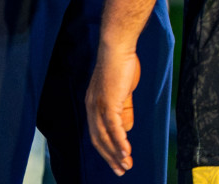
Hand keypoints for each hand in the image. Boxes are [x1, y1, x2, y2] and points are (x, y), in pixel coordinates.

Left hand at [86, 42, 140, 174]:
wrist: (117, 47)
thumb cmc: (121, 65)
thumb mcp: (122, 92)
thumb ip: (123, 110)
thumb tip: (126, 130)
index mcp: (92, 104)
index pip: (96, 133)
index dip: (106, 149)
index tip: (116, 160)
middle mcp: (91, 107)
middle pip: (98, 139)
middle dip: (110, 157)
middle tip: (121, 170)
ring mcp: (98, 105)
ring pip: (105, 136)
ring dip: (116, 153)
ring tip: (126, 165)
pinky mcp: (108, 102)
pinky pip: (113, 127)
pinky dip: (119, 142)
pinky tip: (126, 152)